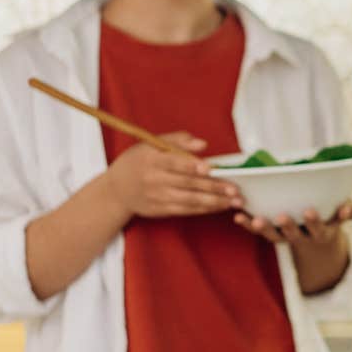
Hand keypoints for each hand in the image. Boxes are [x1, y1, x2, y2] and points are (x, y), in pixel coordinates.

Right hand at [103, 132, 243, 217]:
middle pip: (187, 183)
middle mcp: (154, 179)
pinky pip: (186, 210)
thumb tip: (202, 144)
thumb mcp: (150, 144)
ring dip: (214, 202)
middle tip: (234, 189)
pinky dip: (204, 209)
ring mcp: (157, 197)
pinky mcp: (160, 210)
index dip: (192, 165)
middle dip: (213, 187)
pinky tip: (219, 206)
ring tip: (233, 201)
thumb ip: (177, 140)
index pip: (174, 162)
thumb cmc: (138, 161)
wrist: (116, 190)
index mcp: (152, 159)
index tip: (210, 168)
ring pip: (189, 200)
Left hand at [236, 201, 351, 245]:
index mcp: (321, 232)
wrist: (318, 237)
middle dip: (288, 226)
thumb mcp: (343, 213)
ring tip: (255, 220)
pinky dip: (247, 224)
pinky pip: (258, 230)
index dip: (315, 222)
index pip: (319, 229)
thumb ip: (348, 211)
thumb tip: (349, 210)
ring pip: (274, 236)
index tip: (310, 211)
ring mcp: (285, 236)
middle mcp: (302, 237)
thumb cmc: (332, 214)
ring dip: (263, 228)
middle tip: (282, 216)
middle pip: (294, 235)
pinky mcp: (272, 233)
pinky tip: (237, 215)